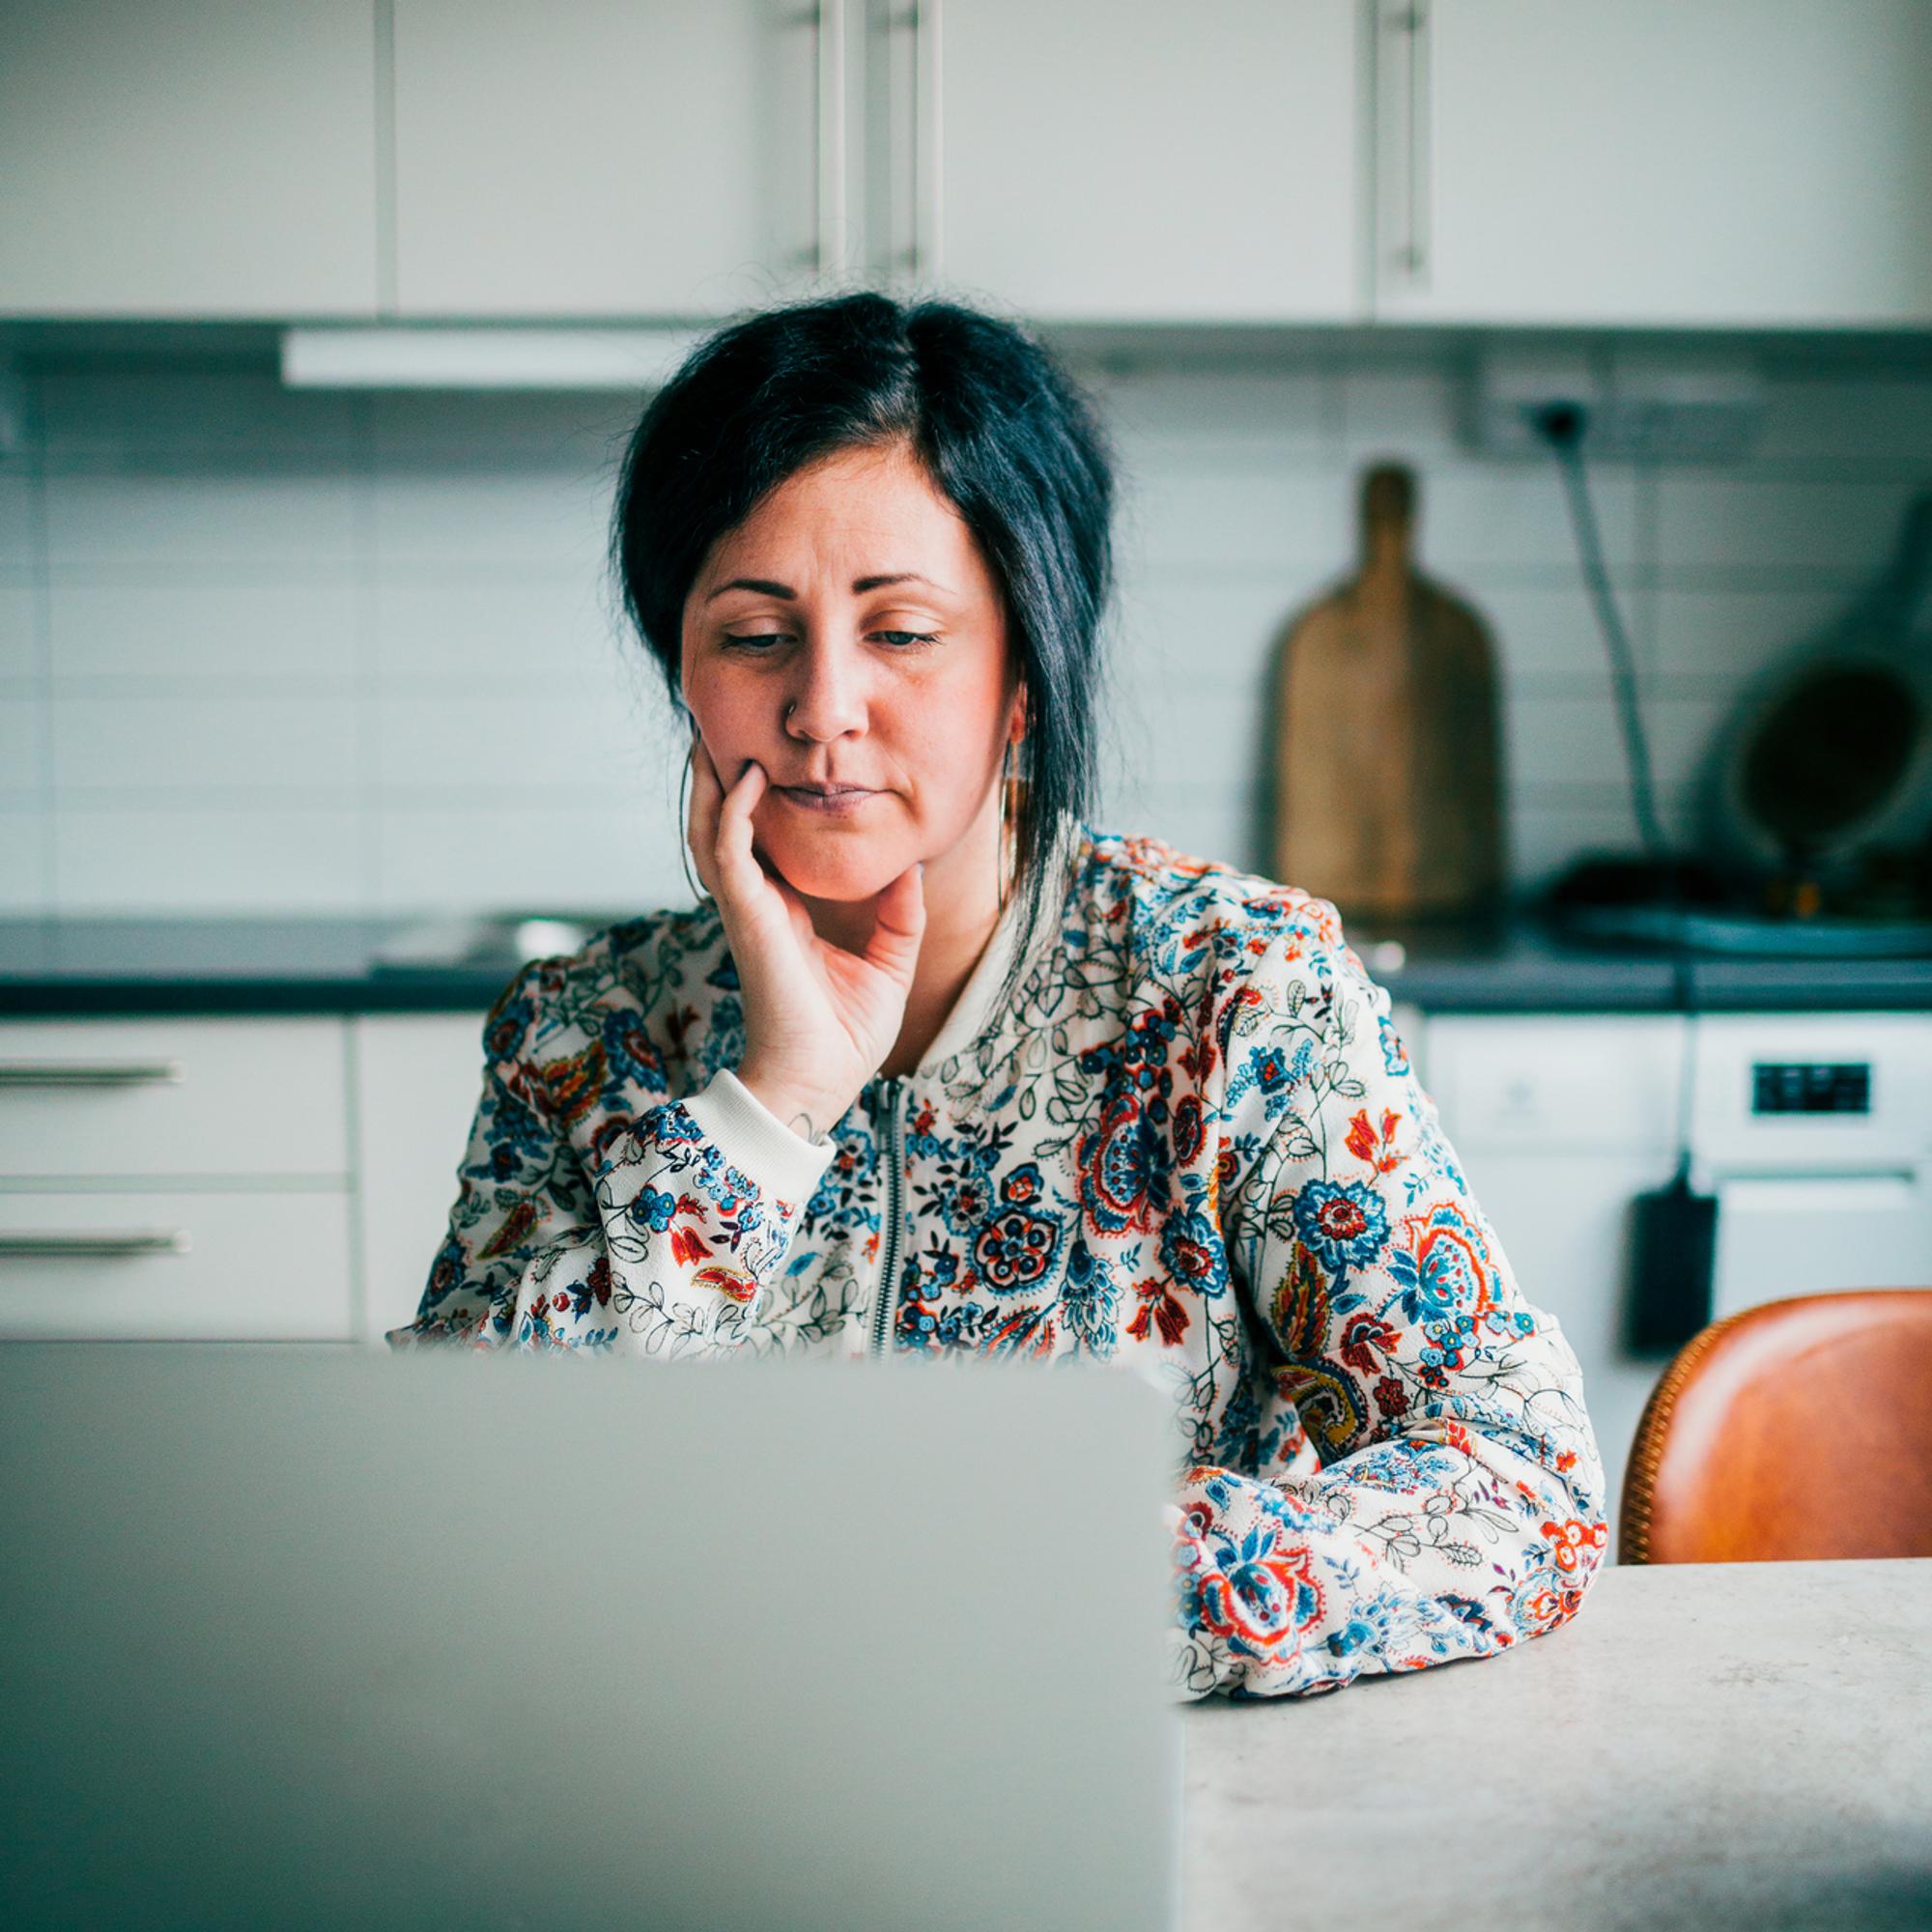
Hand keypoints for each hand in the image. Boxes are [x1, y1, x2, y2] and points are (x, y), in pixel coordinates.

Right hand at [685, 727, 925, 1140]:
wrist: (820, 1082)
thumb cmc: (844, 1035)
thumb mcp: (889, 963)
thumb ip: (900, 912)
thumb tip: (916, 864)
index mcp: (783, 911)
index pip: (762, 842)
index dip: (758, 799)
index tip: (770, 752)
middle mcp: (757, 903)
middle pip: (723, 825)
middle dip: (717, 776)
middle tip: (719, 726)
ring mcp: (746, 909)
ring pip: (712, 830)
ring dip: (710, 781)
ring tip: (711, 733)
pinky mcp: (748, 918)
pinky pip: (731, 853)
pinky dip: (736, 812)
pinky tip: (749, 777)